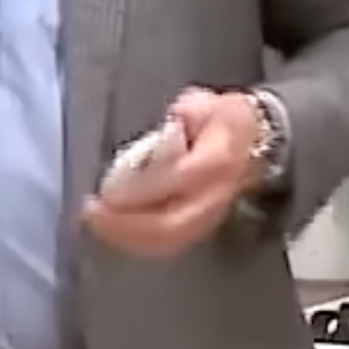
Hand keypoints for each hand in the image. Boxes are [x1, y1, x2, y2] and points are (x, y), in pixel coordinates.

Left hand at [82, 87, 263, 259]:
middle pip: (172, 223)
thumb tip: (177, 118)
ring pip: (171, 239)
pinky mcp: (204, 226)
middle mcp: (217, 195)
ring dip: (129, 237)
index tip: (106, 191)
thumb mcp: (206, 105)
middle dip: (126, 224)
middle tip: (91, 214)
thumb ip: (190, 110)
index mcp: (219, 160)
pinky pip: (171, 242)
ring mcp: (212, 215)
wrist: (257, 145)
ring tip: (97, 224)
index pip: (179, 181)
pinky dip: (140, 242)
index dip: (140, 190)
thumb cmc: (222, 122)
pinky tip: (115, 232)